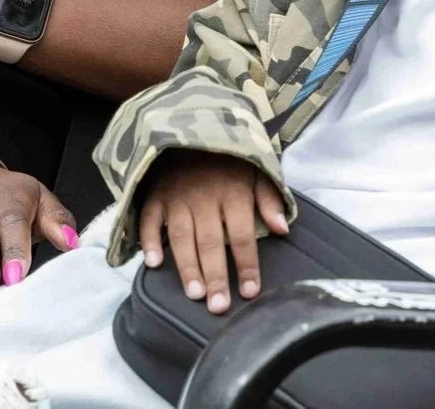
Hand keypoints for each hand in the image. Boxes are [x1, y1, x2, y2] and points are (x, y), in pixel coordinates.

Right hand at [138, 151, 288, 314]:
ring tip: (195, 295)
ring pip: (182, 237)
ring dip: (188, 267)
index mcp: (234, 192)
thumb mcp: (257, 171)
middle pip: (211, 242)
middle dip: (216, 276)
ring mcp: (179, 197)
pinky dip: (151, 240)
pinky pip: (151, 220)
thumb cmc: (229, 160)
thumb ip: (270, 199)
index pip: (242, 234)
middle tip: (219, 306)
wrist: (194, 127)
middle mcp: (206, 198)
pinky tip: (154, 263)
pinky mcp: (157, 195)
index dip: (247, 264)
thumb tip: (284, 228)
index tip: (250, 292)